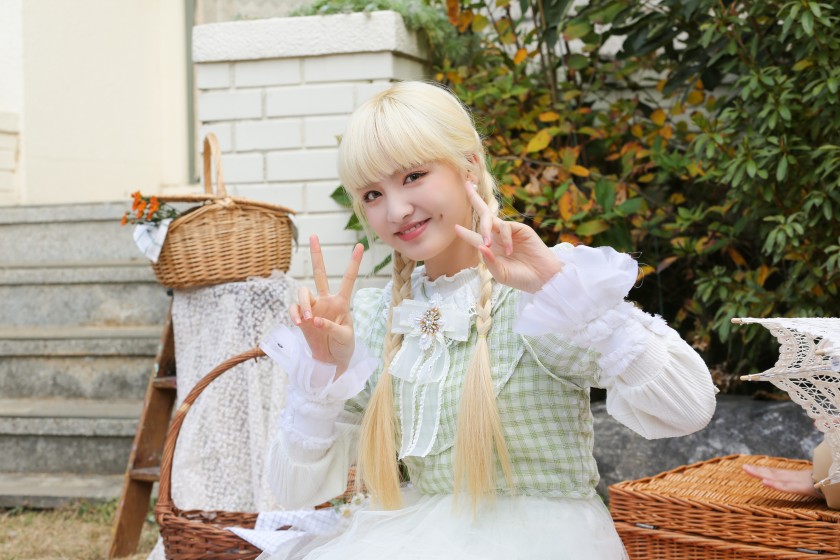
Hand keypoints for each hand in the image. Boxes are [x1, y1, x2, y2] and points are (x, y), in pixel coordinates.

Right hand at [290, 235, 363, 375]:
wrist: (331, 363)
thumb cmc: (344, 348)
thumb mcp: (346, 338)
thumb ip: (333, 327)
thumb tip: (316, 320)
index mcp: (342, 302)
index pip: (348, 279)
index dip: (353, 263)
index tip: (360, 246)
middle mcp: (326, 300)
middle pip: (319, 273)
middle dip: (317, 254)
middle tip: (314, 236)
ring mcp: (312, 308)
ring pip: (302, 292)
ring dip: (302, 303)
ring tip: (307, 319)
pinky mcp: (302, 318)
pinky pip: (293, 309)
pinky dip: (294, 314)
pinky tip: (300, 323)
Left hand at [454, 181, 562, 292]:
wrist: (543, 278)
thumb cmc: (521, 278)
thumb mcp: (501, 274)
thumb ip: (489, 262)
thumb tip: (480, 245)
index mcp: (491, 249)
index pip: (474, 238)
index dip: (464, 233)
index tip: (455, 227)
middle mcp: (498, 238)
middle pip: (483, 215)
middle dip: (474, 199)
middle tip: (467, 185)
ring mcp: (509, 232)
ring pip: (491, 220)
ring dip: (485, 229)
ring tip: (488, 244)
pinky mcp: (520, 229)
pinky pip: (505, 227)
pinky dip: (504, 237)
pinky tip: (508, 250)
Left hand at [742, 464, 821, 499]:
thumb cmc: (835, 478)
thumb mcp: (823, 481)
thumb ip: (813, 481)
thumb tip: (810, 477)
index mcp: (803, 478)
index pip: (780, 474)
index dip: (766, 471)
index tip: (751, 468)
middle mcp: (801, 478)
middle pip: (776, 473)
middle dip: (759, 470)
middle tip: (743, 467)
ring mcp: (804, 482)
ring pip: (779, 477)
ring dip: (762, 474)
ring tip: (746, 470)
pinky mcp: (809, 488)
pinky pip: (791, 487)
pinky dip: (777, 485)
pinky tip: (765, 483)